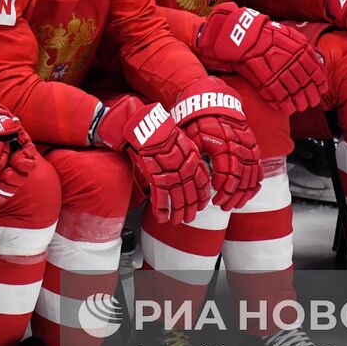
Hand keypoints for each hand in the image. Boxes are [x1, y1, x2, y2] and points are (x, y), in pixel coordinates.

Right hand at [93, 96, 209, 223]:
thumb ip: (187, 156)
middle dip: (191, 209)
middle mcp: (184, 166)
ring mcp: (170, 172)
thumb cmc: (159, 130)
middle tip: (189, 218)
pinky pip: (160, 197)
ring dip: (177, 213)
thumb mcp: (180, 140)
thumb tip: (190, 169)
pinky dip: (161, 210)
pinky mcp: (155, 176)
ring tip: (176, 221)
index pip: (202, 182)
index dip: (202, 197)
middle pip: (191, 193)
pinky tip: (162, 218)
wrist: (144, 124)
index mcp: (192, 157)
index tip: (201, 205)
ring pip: (178, 198)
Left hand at [172, 78, 260, 210]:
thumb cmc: (195, 119)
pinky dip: (256, 181)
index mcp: (223, 144)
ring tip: (236, 204)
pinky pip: (258, 165)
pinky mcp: (252, 143)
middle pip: (242, 178)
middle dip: (233, 196)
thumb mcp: (190, 138)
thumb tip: (198, 183)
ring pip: (253, 174)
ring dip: (245, 192)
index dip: (223, 191)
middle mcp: (239, 144)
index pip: (229, 175)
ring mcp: (248, 144)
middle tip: (224, 206)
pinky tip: (250, 191)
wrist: (209, 99)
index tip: (215, 200)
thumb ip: (196, 160)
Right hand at [195, 3, 327, 113]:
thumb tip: (316, 61)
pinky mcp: (266, 77)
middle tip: (311, 102)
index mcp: (300, 48)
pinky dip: (284, 103)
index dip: (320, 82)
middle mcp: (292, 59)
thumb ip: (302, 48)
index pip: (316, 70)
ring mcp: (279, 68)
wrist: (242, 34)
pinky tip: (287, 108)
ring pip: (295, 90)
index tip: (321, 89)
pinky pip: (279, 94)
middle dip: (311, 95)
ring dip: (299, 101)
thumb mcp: (288, 34)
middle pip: (307, 83)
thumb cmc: (264, 34)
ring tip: (300, 107)